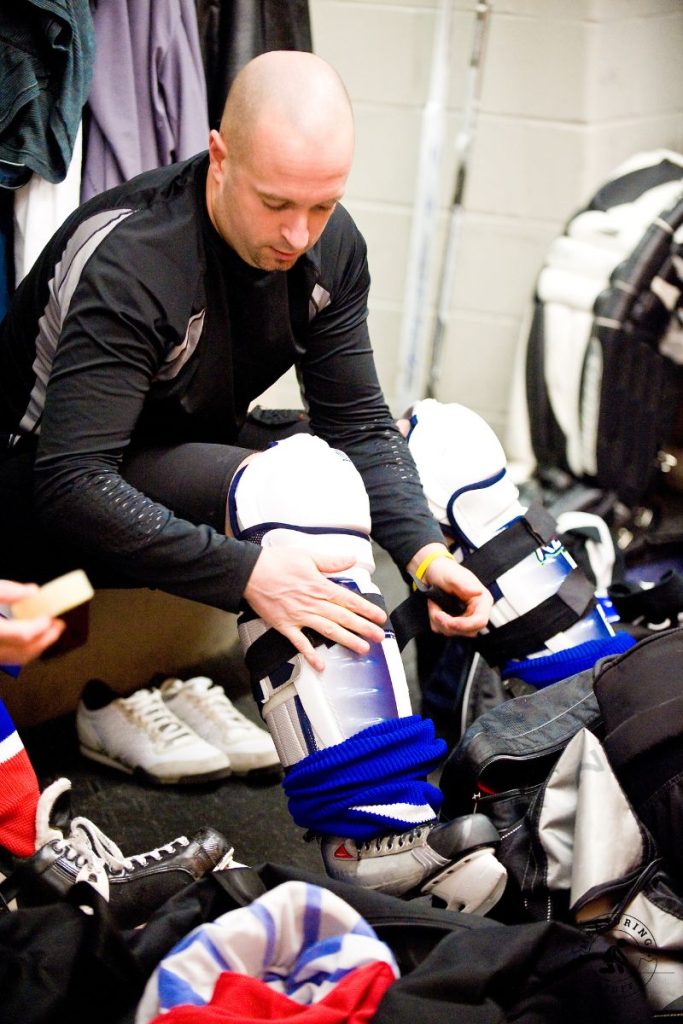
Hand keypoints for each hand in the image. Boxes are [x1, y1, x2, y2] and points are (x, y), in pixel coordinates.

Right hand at [0, 581, 65, 664]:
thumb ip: (7, 592)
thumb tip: (32, 591)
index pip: (24, 635)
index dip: (41, 627)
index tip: (51, 617)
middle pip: (25, 651)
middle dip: (47, 639)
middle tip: (59, 626)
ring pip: (18, 658)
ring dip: (37, 646)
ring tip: (49, 632)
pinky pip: (9, 658)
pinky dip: (23, 650)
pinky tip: (31, 639)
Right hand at [243, 548, 386, 671]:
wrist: (249, 573)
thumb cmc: (276, 562)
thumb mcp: (307, 555)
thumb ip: (331, 561)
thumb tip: (351, 559)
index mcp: (320, 586)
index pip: (349, 600)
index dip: (367, 609)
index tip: (379, 616)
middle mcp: (312, 604)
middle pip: (343, 618)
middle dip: (363, 628)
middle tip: (379, 637)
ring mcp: (299, 616)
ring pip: (328, 631)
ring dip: (347, 641)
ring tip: (362, 649)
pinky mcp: (285, 625)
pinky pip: (300, 643)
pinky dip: (311, 655)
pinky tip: (321, 666)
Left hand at [407, 545, 491, 637]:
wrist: (432, 572)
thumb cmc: (445, 571)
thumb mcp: (453, 575)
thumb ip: (464, 584)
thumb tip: (478, 591)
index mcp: (482, 600)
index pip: (480, 621)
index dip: (465, 625)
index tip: (449, 622)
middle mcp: (476, 611)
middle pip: (467, 631)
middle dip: (449, 624)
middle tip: (436, 612)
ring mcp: (465, 617)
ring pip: (454, 632)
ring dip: (439, 622)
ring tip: (434, 605)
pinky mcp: (455, 621)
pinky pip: (444, 629)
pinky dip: (436, 621)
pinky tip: (434, 608)